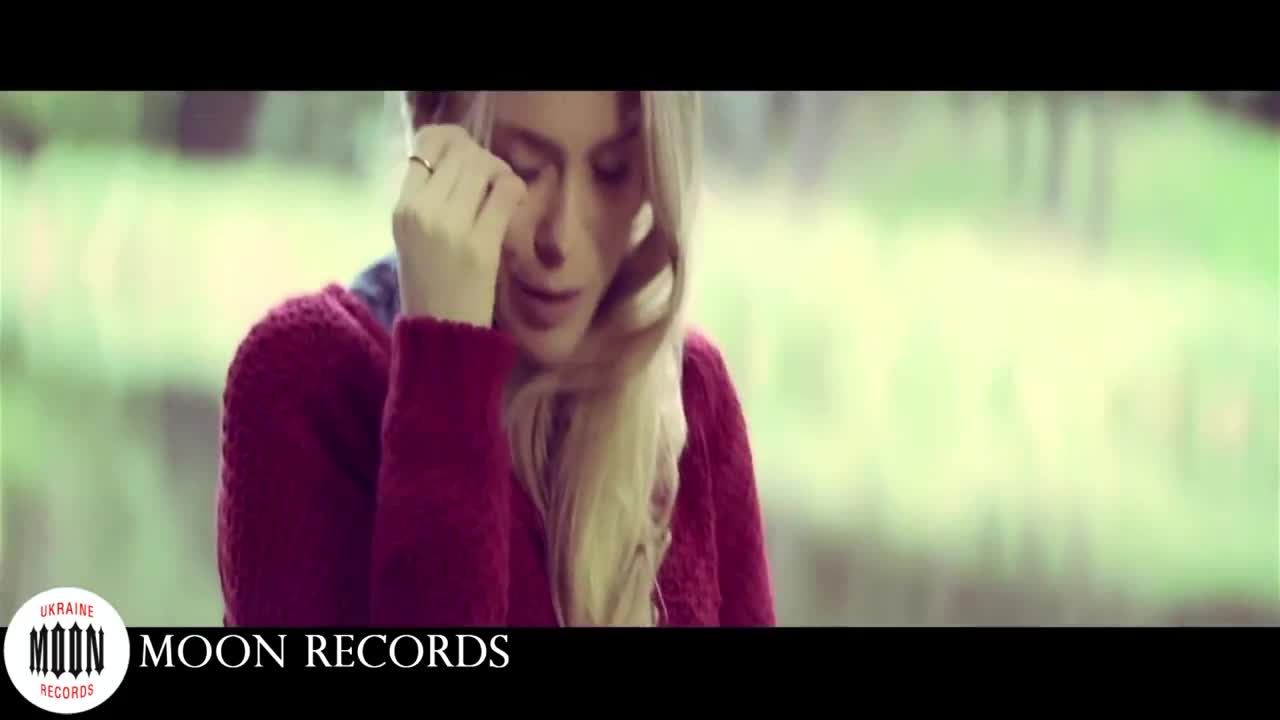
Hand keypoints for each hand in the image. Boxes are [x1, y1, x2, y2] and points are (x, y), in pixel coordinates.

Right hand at [392, 124, 527, 326]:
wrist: (441, 332)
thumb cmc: (430, 284)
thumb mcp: (412, 235)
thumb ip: (428, 198)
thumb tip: (461, 157)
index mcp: (402, 208)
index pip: (426, 147)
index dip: (452, 145)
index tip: (467, 162)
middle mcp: (422, 211)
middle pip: (461, 153)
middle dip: (483, 159)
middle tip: (492, 180)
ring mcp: (451, 227)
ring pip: (483, 166)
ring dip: (500, 172)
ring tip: (501, 192)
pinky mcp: (481, 244)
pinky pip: (506, 192)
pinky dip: (515, 189)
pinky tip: (512, 203)